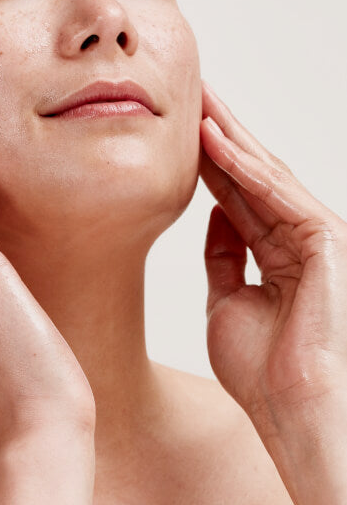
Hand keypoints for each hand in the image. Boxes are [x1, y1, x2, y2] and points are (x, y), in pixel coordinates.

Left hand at [199, 81, 346, 429]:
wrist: (292, 410)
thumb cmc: (262, 370)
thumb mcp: (226, 302)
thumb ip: (223, 257)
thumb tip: (215, 216)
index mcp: (276, 252)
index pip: (236, 193)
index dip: (206, 160)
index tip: (177, 130)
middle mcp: (297, 236)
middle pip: (251, 173)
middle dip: (219, 132)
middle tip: (191, 94)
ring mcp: (313, 234)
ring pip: (264, 172)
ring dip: (228, 134)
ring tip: (198, 99)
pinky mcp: (325, 237)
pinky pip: (276, 192)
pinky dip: (243, 164)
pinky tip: (213, 138)